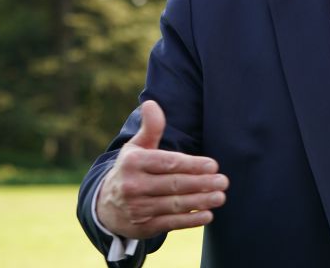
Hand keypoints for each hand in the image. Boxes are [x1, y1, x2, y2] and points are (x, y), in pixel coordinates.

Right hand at [96, 100, 228, 238]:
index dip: (192, 164)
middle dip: (201, 183)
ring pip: (174, 205)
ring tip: (220, 196)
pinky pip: (171, 223)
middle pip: (174, 184)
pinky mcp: (143, 227)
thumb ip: (150, 128)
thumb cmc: (131, 169)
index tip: (213, 165)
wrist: (106, 206)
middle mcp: (133, 186)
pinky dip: (190, 220)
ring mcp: (137, 208)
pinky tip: (208, 215)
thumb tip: (151, 103)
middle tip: (224, 181)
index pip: (167, 163)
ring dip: (200, 201)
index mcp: (133, 163)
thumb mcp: (136, 147)